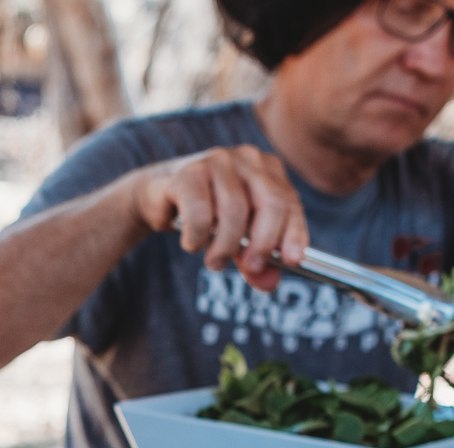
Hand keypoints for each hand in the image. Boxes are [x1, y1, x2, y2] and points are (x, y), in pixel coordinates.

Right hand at [124, 146, 307, 290]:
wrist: (159, 197)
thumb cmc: (207, 215)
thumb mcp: (237, 240)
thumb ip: (255, 261)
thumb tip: (269, 284)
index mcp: (268, 169)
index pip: (289, 202)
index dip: (294, 233)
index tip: (291, 261)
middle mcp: (247, 158)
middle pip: (270, 203)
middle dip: (263, 243)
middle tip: (251, 268)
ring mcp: (218, 161)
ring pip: (234, 212)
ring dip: (225, 248)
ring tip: (214, 262)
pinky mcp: (189, 172)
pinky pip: (200, 214)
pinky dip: (198, 238)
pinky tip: (192, 243)